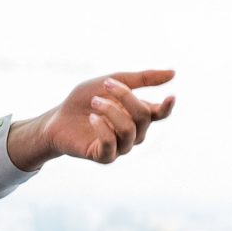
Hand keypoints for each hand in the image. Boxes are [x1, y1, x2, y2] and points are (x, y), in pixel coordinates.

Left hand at [8, 69, 176, 169]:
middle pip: (143, 117)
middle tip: (106, 84)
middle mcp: (134, 133)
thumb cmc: (85, 100)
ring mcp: (121, 147)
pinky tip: (92, 118)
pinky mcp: (105, 157)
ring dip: (111, 111)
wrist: (58, 118)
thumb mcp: (112, 82)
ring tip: (95, 101)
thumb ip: (141, 79)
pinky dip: (102, 128)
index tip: (170, 96)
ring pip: (129, 130)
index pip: (159, 114)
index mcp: (138, 116)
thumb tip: (173, 73)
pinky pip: (111, 144)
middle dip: (125, 97)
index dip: (167, 107)